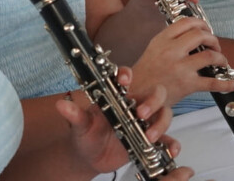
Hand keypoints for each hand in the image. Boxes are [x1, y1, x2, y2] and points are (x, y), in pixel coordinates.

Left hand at [56, 69, 191, 177]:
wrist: (92, 159)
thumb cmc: (87, 137)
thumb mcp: (81, 127)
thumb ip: (75, 115)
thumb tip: (62, 105)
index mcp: (118, 98)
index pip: (126, 79)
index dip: (127, 75)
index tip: (124, 80)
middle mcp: (135, 106)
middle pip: (155, 93)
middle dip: (152, 101)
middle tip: (141, 113)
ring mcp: (145, 122)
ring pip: (164, 114)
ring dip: (161, 123)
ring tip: (149, 137)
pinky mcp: (151, 139)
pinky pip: (167, 139)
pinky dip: (171, 143)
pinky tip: (171, 149)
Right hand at [128, 17, 233, 104]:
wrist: (135, 95)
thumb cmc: (145, 74)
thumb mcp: (153, 48)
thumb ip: (170, 39)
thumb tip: (191, 31)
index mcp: (162, 39)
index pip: (187, 22)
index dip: (201, 24)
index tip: (206, 30)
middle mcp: (171, 51)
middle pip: (201, 35)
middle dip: (213, 39)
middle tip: (215, 46)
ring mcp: (180, 68)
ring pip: (209, 55)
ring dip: (221, 57)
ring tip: (221, 61)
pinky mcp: (187, 85)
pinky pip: (212, 82)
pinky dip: (227, 83)